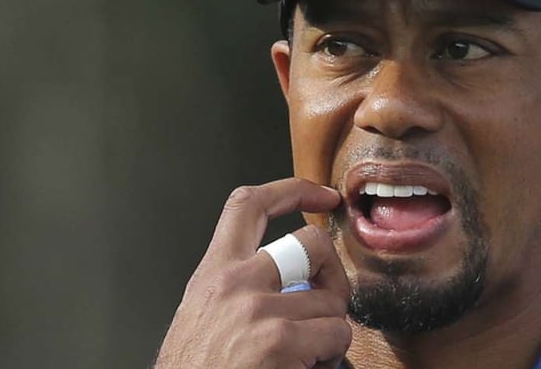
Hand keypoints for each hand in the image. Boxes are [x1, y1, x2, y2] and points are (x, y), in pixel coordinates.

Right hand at [155, 178, 350, 368]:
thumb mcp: (204, 312)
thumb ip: (238, 285)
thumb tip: (292, 278)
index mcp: (213, 270)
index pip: (249, 204)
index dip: (292, 189)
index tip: (322, 195)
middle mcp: (234, 281)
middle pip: (311, 242)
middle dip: (333, 269)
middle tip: (329, 296)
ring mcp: (257, 309)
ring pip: (332, 300)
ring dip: (329, 329)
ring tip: (306, 350)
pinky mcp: (278, 340)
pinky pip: (336, 334)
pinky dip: (332, 354)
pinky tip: (306, 365)